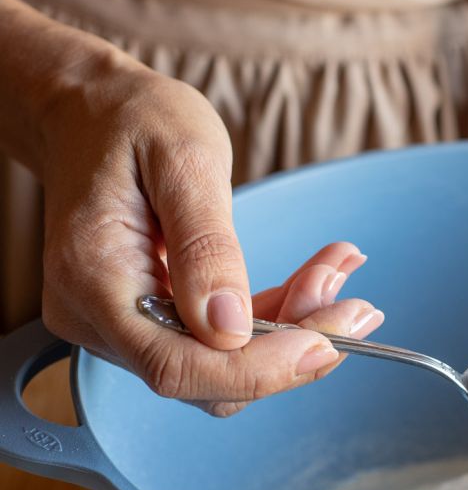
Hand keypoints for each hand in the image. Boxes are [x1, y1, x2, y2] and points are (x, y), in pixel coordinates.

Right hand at [38, 48, 383, 413]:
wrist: (88, 112)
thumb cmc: (132, 120)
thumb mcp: (183, 159)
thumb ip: (206, 246)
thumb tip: (230, 329)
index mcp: (94, 279)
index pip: (176, 367)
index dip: (259, 369)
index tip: (330, 343)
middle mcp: (96, 319)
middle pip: (205, 377)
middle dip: (289, 347)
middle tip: (356, 304)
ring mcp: (118, 327)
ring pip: (220, 366)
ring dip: (290, 330)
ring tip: (337, 271)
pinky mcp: (146, 321)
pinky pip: (216, 342)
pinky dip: (272, 317)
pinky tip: (314, 277)